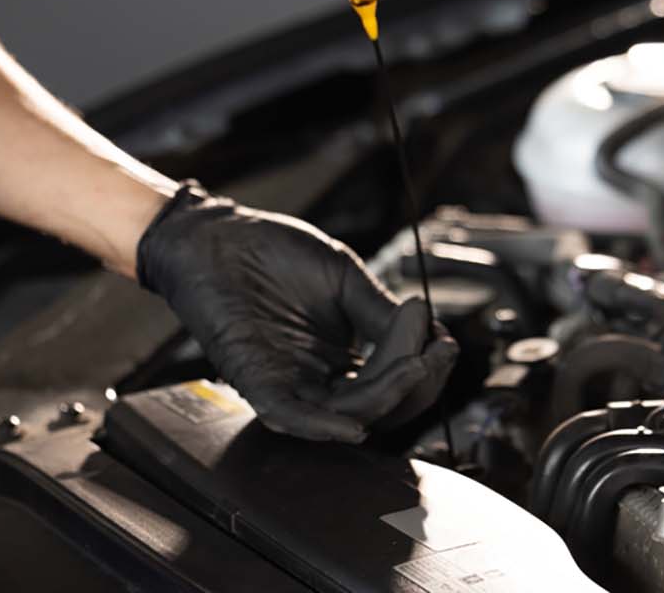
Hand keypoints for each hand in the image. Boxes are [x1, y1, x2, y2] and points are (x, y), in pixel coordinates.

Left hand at [136, 182, 455, 442]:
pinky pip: (291, 416)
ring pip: (346, 413)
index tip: (446, 341)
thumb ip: (379, 311)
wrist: (217, 236)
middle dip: (417, 383)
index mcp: (341, 358)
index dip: (425, 369)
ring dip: (387, 397)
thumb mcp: (344, 278)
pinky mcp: (254, 380)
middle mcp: (317, 378)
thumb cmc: (273, 252)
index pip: (393, 382)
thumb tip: (427, 331)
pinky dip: (323, 426)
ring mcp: (287, 382)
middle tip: (437, 350)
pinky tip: (357, 424)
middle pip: (379, 405)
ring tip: (415, 363)